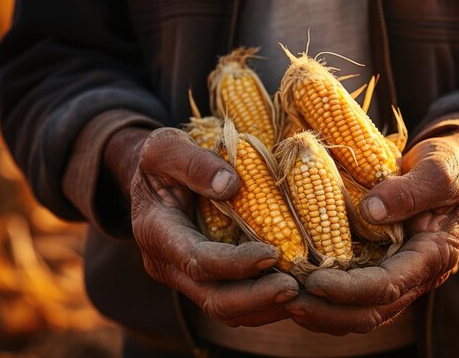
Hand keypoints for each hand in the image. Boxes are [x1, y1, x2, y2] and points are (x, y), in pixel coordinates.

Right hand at [106, 127, 299, 326]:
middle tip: (296, 287)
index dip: (235, 263)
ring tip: (305, 294)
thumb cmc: (160, 161)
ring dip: (267, 307)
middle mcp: (170, 266)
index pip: (196, 261)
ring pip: (228, 310)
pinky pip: (237, 304)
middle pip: (213, 299)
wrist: (152, 182)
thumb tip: (231, 186)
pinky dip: (266, 303)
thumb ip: (192, 163)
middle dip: (256, 298)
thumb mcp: (165, 148)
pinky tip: (297, 291)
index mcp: (157, 233)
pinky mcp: (207, 282)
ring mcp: (188, 279)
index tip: (272, 254)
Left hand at [284, 131, 458, 333]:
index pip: (389, 286)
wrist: (445, 170)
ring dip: (321, 313)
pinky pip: (351, 299)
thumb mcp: (439, 170)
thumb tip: (371, 212)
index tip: (314, 281)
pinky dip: (323, 301)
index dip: (350, 290)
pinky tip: (295, 288)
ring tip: (284, 299)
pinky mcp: (378, 270)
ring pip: (358, 313)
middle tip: (288, 299)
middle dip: (327, 312)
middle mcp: (415, 276)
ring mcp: (396, 277)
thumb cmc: (445, 165)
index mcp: (433, 256)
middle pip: (370, 312)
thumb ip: (411, 190)